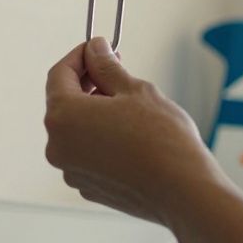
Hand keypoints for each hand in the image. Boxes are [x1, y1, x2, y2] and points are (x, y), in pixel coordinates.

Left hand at [44, 37, 231, 228]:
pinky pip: (87, 153)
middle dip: (88, 84)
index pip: (59, 74)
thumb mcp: (134, 90)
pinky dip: (101, 139)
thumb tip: (95, 50)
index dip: (80, 57)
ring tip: (129, 108)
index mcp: (62, 117)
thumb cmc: (162, 142)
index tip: (98, 50)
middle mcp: (58, 146)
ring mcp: (71, 170)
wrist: (184, 192)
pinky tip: (130, 136)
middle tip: (116, 72)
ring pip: (77, 130)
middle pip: (64, 103)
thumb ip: (106, 67)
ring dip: (95, 113)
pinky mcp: (88, 187)